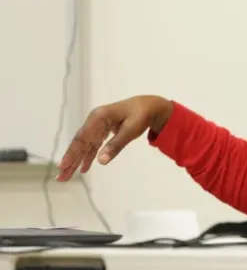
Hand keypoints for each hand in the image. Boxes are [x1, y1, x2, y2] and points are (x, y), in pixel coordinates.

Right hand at [57, 95, 172, 180]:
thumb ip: (116, 145)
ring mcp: (97, 126)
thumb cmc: (141, 115)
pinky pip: (92, 146)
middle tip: (60, 177)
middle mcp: (94, 120)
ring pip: (84, 146)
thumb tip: (101, 161)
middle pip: (79, 143)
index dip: (72, 153)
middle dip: (70, 160)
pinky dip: (88, 157)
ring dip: (76, 161)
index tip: (62, 166)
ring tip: (66, 176)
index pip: (82, 137)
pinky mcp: (102, 131)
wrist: (149, 106)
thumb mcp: (131, 130)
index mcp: (99, 117)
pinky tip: (83, 168)